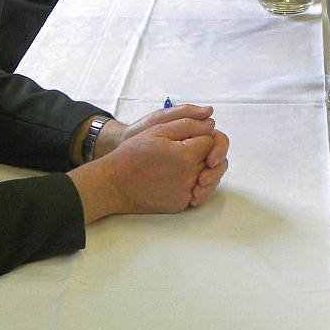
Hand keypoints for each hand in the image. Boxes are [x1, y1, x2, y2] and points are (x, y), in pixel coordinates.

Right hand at [69, 106, 228, 220]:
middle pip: (214, 161)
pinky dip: (197, 185)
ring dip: (205, 169)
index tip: (191, 136)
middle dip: (207, 152)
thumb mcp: (157, 130)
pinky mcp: (181, 205)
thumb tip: (210, 124)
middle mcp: (189, 176)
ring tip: (190, 163)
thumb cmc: (133, 154)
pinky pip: (200, 194)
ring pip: (211, 178)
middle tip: (191, 150)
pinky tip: (184, 178)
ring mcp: (186, 192)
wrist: (116, 183)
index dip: (203, 136)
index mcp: (185, 154)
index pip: (211, 141)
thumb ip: (187, 124)